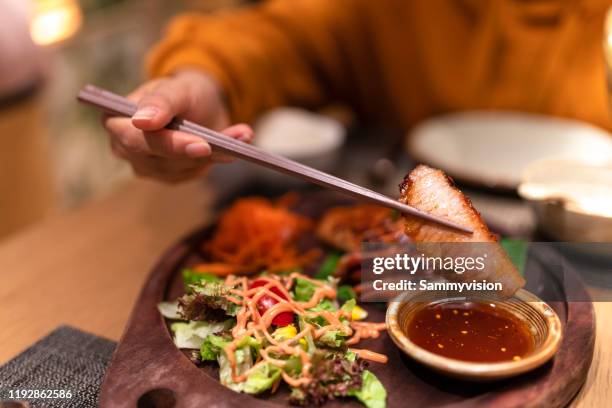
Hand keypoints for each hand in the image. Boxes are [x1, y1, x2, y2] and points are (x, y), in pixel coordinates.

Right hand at [102, 69, 252, 182]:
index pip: (136, 140)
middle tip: (231, 145)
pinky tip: (235, 146)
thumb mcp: (175, 89)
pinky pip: (195, 173)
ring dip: (215, 153)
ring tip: (242, 135)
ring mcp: (148, 166)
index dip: (169, 144)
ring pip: (183, 168)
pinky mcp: (170, 176)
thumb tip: (142, 121)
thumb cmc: (182, 91)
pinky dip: (218, 159)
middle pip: (160, 160)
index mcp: (117, 121)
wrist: (201, 105)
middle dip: (198, 151)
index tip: (201, 144)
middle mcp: (125, 148)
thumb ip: (160, 102)